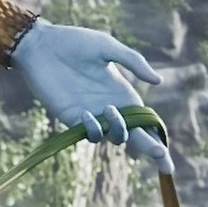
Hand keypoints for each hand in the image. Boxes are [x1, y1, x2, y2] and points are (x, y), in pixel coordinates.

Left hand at [10, 19, 173, 173]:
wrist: (40, 45)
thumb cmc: (73, 42)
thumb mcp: (107, 47)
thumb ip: (133, 62)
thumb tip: (159, 82)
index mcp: (122, 91)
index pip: (145, 119)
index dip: (158, 136)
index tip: (167, 154)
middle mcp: (111, 106)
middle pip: (136, 136)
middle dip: (151, 150)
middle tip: (165, 164)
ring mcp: (92, 114)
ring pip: (116, 137)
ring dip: (119, 130)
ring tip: (110, 109)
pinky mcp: (72, 117)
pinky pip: (90, 132)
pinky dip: (94, 129)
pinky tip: (88, 114)